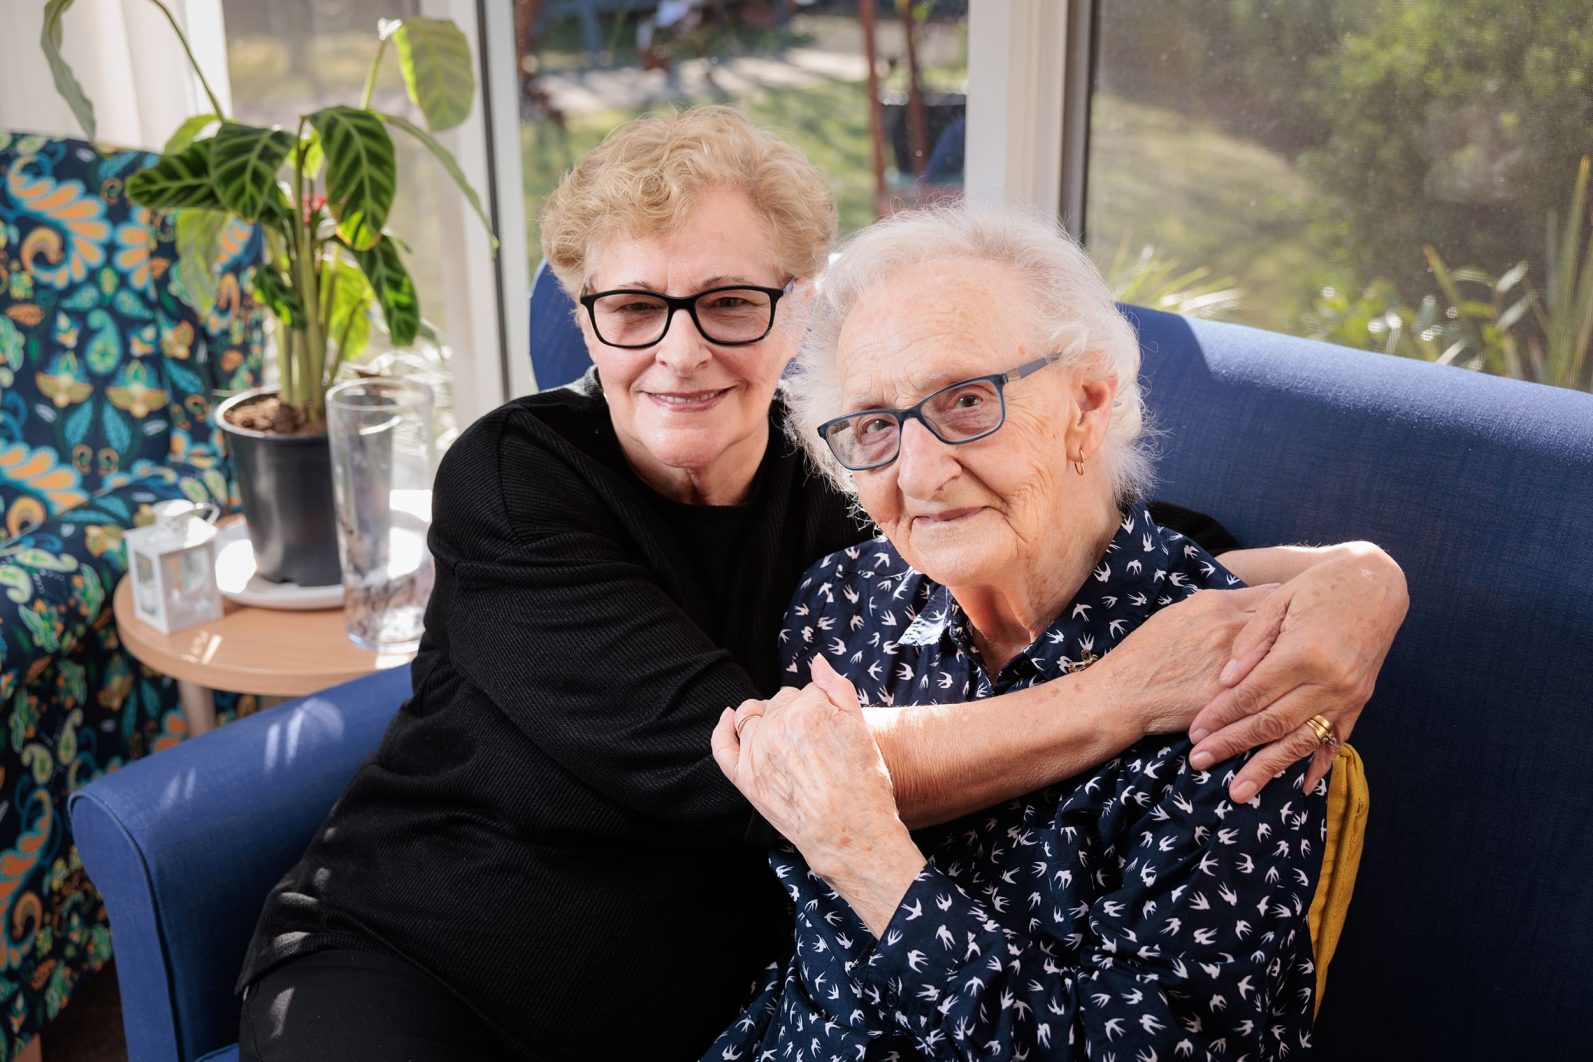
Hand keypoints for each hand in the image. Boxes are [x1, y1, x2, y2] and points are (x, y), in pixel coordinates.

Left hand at [710, 656, 923, 935]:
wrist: (851, 833)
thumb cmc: (863, 782)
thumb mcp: (860, 727)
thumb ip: (837, 688)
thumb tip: (817, 661)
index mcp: (807, 708)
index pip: (807, 693)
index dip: (822, 709)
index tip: (832, 730)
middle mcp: (777, 725)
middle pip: (780, 703)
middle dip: (795, 713)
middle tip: (816, 743)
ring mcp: (757, 752)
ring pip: (754, 717)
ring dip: (765, 718)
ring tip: (786, 739)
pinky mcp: (745, 778)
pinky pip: (723, 745)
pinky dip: (722, 730)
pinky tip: (727, 718)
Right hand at [1087, 583, 1283, 735]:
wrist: (1124, 692)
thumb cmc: (1144, 653)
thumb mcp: (1176, 614)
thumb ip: (1212, 607)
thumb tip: (1237, 604)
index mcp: (1216, 604)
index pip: (1273, 596)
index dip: (1287, 608)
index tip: (1293, 617)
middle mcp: (1231, 627)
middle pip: (1287, 624)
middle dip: (1297, 632)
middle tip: (1305, 641)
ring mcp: (1235, 662)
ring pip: (1282, 658)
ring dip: (1290, 663)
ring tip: (1296, 669)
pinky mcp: (1234, 695)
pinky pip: (1267, 690)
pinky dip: (1275, 691)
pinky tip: (1279, 696)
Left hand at [1188, 545, 1407, 800]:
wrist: (1376, 583)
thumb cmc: (1319, 586)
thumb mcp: (1279, 600)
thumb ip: (1251, 641)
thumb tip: (1226, 680)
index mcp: (1303, 652)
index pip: (1252, 695)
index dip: (1220, 716)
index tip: (1195, 733)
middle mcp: (1328, 680)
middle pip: (1271, 723)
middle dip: (1232, 746)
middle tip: (1200, 763)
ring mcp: (1348, 694)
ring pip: (1300, 740)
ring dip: (1268, 768)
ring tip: (1239, 791)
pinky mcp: (1360, 701)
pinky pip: (1336, 739)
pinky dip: (1318, 764)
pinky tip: (1301, 786)